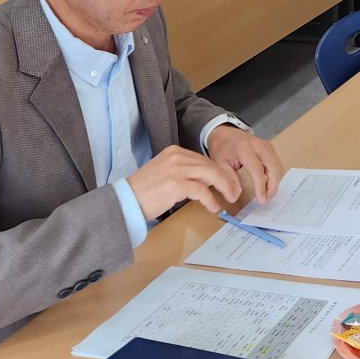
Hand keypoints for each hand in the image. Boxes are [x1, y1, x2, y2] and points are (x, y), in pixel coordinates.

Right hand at [126, 144, 242, 217]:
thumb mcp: (165, 173)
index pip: (203, 159)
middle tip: (234, 190)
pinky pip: (201, 190)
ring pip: (210, 175)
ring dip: (223, 187)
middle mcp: (176, 157)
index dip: (218, 171)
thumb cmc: (143, 191)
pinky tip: (213, 206)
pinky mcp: (176, 184)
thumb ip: (184, 172)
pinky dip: (210, 199)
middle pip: (210, 165)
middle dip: (225, 178)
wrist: (125, 201)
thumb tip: (205, 181)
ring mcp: (176, 169)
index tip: (227, 181)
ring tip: (228, 197)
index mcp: (174, 152)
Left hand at [205, 125, 283, 203]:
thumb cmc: (221, 148)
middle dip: (273, 185)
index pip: (257, 170)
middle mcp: (258, 145)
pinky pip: (276, 162)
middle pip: (273, 167)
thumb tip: (234, 197)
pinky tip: (269, 183)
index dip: (261, 186)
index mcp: (244, 148)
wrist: (224, 132)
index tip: (262, 200)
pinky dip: (275, 174)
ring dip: (275, 181)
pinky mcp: (269, 147)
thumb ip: (228, 180)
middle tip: (267, 199)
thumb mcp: (219, 164)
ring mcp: (265, 144)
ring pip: (277, 165)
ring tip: (268, 193)